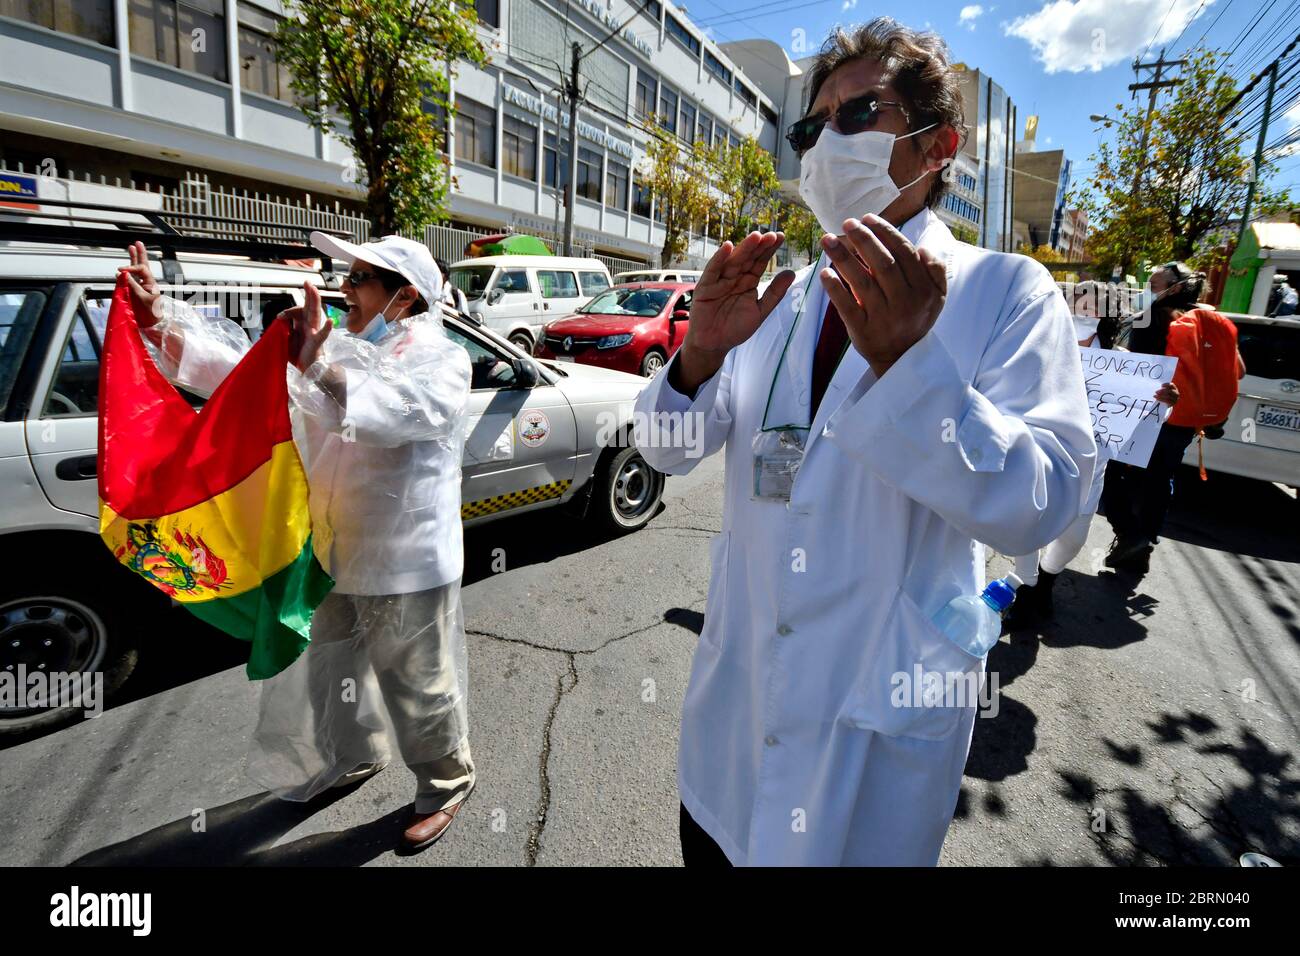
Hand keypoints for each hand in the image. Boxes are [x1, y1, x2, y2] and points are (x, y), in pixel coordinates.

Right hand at [118, 240, 161, 326]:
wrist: (152, 325)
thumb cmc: (152, 314)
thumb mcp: (143, 298)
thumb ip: (132, 286)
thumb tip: (122, 275)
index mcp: (151, 283)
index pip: (142, 269)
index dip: (131, 267)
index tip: (121, 270)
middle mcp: (145, 283)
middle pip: (142, 265)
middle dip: (139, 254)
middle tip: (137, 243)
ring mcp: (139, 287)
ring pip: (136, 270)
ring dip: (133, 259)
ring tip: (131, 248)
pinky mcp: (133, 292)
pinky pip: (129, 280)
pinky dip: (126, 273)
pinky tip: (123, 268)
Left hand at [278, 283, 331, 371]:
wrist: (309, 369)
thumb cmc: (299, 354)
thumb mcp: (286, 339)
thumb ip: (283, 329)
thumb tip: (279, 320)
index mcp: (302, 324)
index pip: (297, 311)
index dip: (288, 311)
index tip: (279, 317)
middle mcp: (310, 326)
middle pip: (310, 306)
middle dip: (309, 293)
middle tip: (307, 282)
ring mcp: (314, 332)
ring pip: (316, 314)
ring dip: (315, 301)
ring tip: (314, 291)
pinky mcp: (317, 342)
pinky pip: (322, 334)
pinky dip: (326, 328)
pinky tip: (329, 322)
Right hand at [673, 231, 794, 393]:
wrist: (714, 345)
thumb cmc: (735, 328)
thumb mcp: (760, 311)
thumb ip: (774, 293)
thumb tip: (791, 273)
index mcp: (747, 282)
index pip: (760, 262)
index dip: (769, 250)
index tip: (780, 237)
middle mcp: (734, 278)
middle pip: (748, 258)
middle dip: (759, 247)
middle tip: (771, 235)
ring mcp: (719, 281)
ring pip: (733, 261)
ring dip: (743, 249)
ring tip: (755, 237)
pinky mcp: (705, 287)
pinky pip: (713, 271)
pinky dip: (719, 259)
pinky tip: (728, 247)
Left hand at [820, 214, 946, 377]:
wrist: (901, 358)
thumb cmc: (915, 318)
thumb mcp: (936, 297)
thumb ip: (934, 271)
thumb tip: (921, 248)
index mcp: (923, 290)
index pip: (903, 253)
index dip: (885, 232)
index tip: (868, 218)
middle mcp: (905, 303)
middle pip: (882, 264)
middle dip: (863, 239)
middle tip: (847, 223)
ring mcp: (883, 318)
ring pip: (862, 282)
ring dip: (843, 258)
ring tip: (828, 240)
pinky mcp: (863, 332)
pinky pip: (846, 306)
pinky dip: (835, 288)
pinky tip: (825, 272)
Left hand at [1155, 381, 1178, 405]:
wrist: (1166, 405)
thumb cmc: (1163, 396)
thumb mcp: (1163, 392)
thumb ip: (1161, 389)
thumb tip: (1155, 387)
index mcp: (1174, 388)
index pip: (1171, 385)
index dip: (1166, 385)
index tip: (1161, 385)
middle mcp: (1176, 393)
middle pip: (1170, 391)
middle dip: (1163, 391)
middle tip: (1156, 392)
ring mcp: (1175, 399)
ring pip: (1168, 396)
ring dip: (1160, 396)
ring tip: (1155, 396)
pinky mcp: (1173, 403)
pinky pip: (1167, 401)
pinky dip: (1161, 399)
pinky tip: (1157, 398)